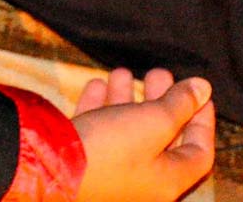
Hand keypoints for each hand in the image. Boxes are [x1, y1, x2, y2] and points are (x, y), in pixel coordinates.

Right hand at [73, 68, 214, 201]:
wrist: (49, 164)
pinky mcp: (84, 160)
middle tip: (158, 74)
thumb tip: (202, 88)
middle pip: (160, 137)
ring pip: (126, 130)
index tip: (197, 92)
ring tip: (123, 71)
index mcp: (167, 179)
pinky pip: (98, 131)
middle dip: (160, 101)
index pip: (198, 150)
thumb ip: (179, 104)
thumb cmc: (107, 150)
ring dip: (127, 98)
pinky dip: (101, 106)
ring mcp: (111, 171)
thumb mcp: (152, 122)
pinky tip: (97, 85)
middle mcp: (142, 179)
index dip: (200, 118)